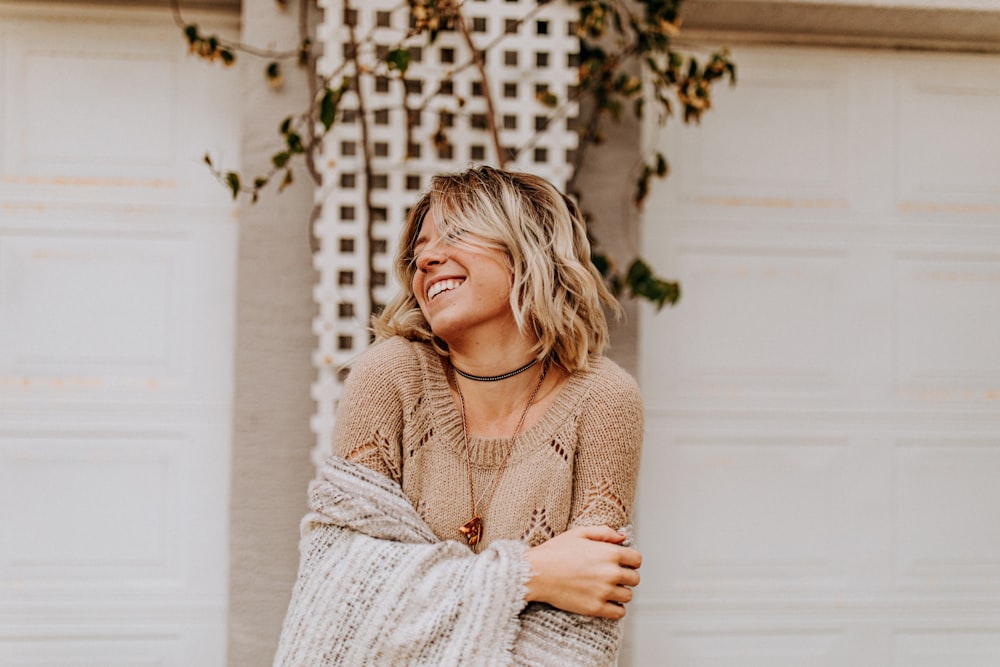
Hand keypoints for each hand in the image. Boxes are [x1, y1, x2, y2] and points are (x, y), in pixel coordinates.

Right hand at [523, 525, 641, 618]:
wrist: (536, 573)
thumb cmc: (554, 552)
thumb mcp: (579, 533)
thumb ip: (603, 532)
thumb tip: (622, 537)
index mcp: (609, 553)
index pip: (636, 559)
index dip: (631, 560)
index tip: (623, 563)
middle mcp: (611, 573)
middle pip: (634, 579)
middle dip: (626, 576)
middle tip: (613, 576)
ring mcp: (604, 592)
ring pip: (628, 596)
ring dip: (621, 592)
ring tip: (608, 589)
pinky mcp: (595, 608)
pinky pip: (619, 612)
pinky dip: (616, 608)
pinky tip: (606, 601)